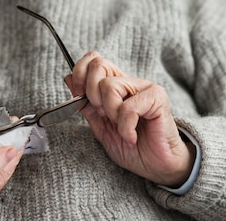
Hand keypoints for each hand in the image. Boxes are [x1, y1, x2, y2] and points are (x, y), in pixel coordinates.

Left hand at [64, 51, 195, 186]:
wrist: (157, 166)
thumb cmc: (132, 147)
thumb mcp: (100, 126)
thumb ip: (85, 104)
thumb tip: (68, 78)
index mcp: (115, 85)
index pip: (94, 59)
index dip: (80, 73)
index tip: (80, 97)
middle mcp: (129, 82)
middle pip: (99, 65)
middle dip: (91, 93)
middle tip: (103, 114)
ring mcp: (144, 87)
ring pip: (110, 86)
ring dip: (110, 113)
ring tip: (122, 128)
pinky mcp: (157, 98)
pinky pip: (128, 107)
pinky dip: (125, 127)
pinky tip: (132, 136)